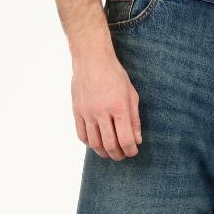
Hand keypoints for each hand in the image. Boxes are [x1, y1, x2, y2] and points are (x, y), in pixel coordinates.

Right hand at [71, 38, 141, 160]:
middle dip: (118, 155)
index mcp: (119, 107)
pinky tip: (96, 143)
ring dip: (104, 152)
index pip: (125, 139)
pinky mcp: (76, 111)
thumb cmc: (114, 75)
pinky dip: (90, 143)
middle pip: (110, 145)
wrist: (91, 58)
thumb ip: (135, 119)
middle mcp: (102, 111)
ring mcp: (87, 112)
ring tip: (110, 152)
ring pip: (94, 143)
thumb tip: (137, 140)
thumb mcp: (131, 94)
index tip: (133, 151)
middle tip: (122, 155)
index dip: (130, 150)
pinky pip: (82, 135)